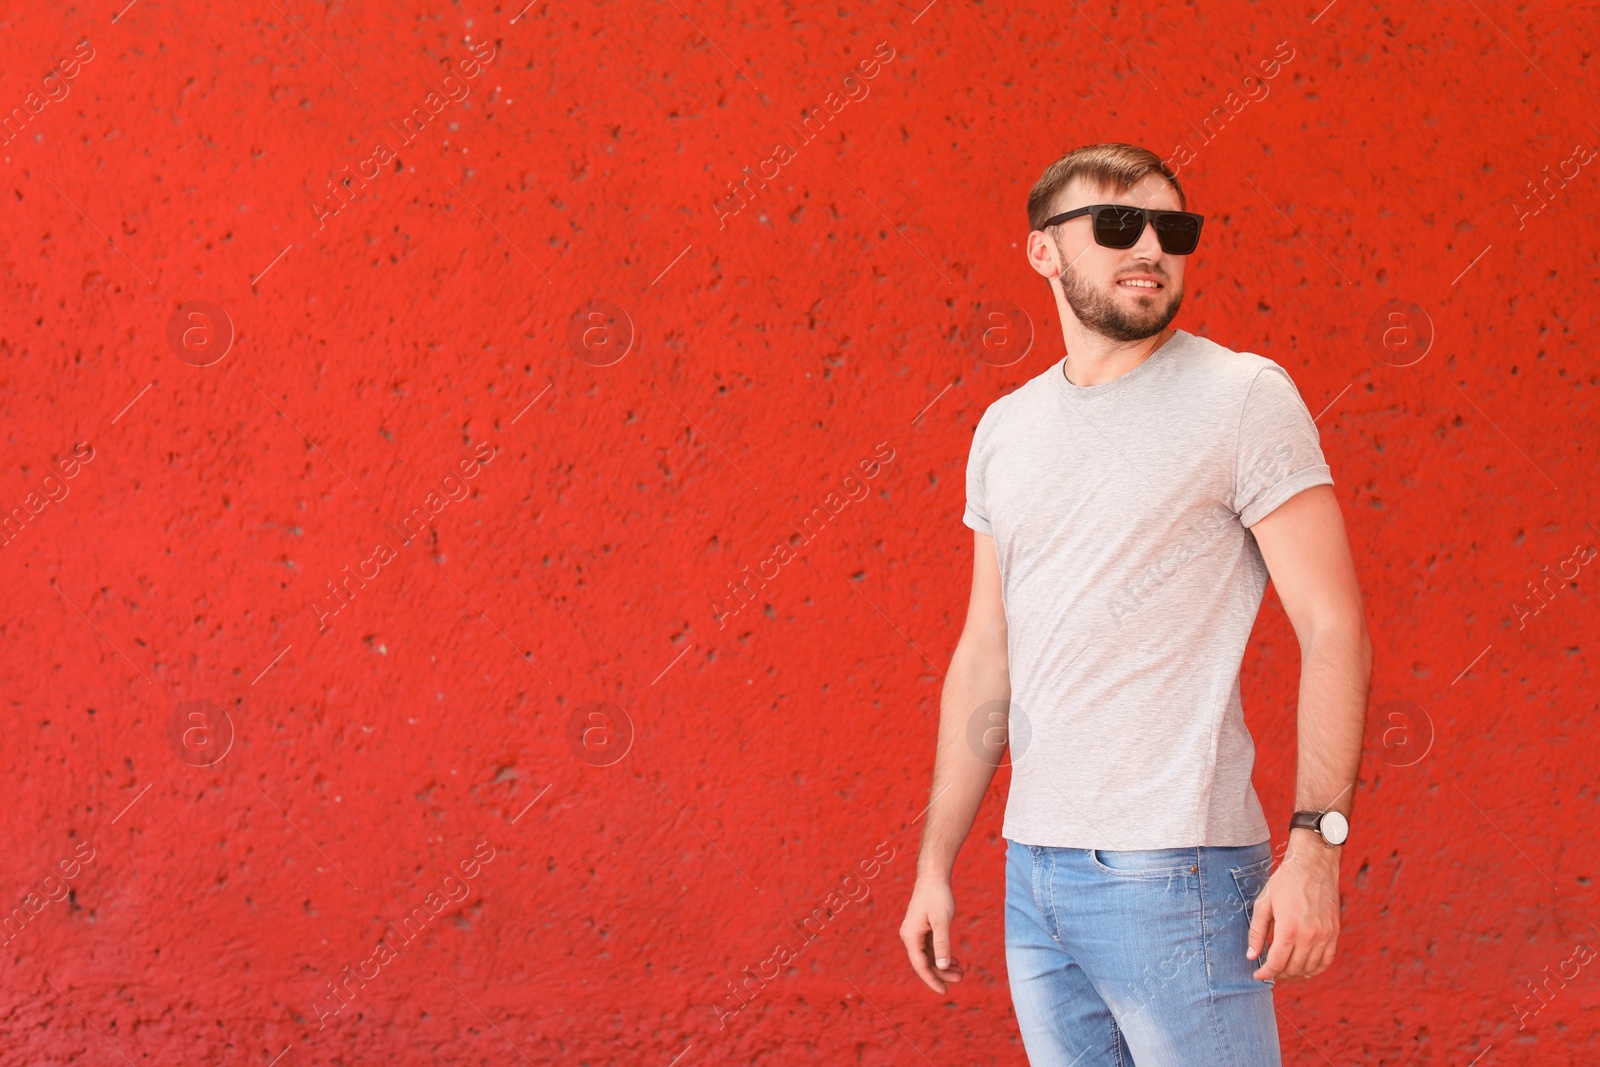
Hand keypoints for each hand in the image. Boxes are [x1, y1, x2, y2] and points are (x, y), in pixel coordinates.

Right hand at [899, 877, 965, 993]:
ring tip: (961, 972)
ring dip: (943, 965)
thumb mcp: (942, 922)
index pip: (921, 965)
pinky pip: (930, 947)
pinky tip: (954, 960)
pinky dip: (942, 955)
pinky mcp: (922, 927)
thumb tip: (942, 966)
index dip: (932, 980)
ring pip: (928, 956)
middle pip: (925, 962)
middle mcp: (910, 935)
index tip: (945, 992)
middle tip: (961, 978)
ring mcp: (916, 932)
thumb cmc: (937, 897)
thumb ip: (942, 944)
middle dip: (942, 973)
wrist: (934, 876)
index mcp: (911, 936)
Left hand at [1246, 841, 1340, 981]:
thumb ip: (1256, 932)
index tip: (1258, 975)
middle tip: (1269, 970)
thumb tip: (1251, 956)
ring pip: (1310, 968)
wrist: (1313, 865)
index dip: (1265, 973)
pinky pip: (1327, 960)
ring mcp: (1325, 935)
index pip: (1276, 963)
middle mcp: (1309, 936)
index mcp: (1288, 929)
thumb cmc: (1285, 882)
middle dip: (1278, 973)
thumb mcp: (1264, 904)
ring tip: (1284, 971)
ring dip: (1296, 974)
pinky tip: (1305, 969)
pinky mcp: (1334, 932)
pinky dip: (1315, 969)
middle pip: (1293, 968)